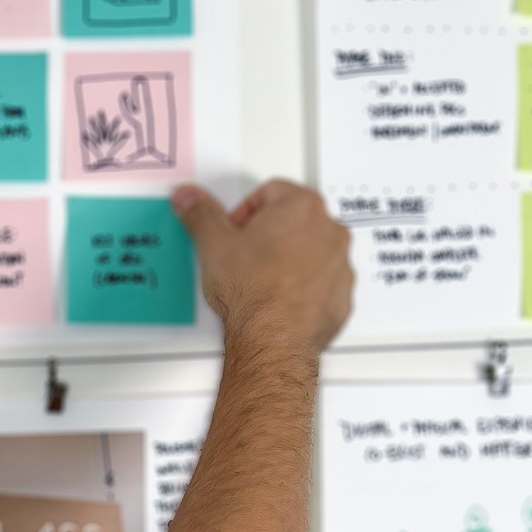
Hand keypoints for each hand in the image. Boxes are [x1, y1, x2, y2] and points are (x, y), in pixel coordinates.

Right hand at [172, 178, 354, 357]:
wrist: (273, 339)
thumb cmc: (254, 294)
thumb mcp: (214, 246)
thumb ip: (201, 214)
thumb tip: (190, 198)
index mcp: (300, 207)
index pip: (270, 192)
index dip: (244, 212)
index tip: (234, 231)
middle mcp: (329, 230)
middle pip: (294, 219)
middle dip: (269, 234)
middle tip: (246, 255)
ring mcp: (340, 263)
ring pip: (312, 250)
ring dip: (290, 259)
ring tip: (262, 279)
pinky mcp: (342, 294)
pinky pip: (323, 281)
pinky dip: (304, 286)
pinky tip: (280, 298)